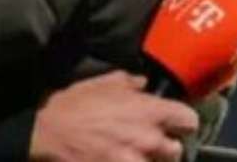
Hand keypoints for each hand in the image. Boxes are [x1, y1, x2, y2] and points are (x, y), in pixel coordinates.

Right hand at [30, 71, 198, 161]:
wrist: (47, 133)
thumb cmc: (73, 105)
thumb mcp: (100, 83)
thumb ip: (128, 82)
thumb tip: (143, 83)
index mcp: (147, 111)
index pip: (189, 120)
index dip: (181, 121)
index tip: (174, 122)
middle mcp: (149, 139)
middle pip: (176, 150)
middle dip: (164, 146)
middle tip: (149, 142)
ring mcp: (136, 161)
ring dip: (148, 160)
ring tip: (132, 154)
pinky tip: (118, 158)